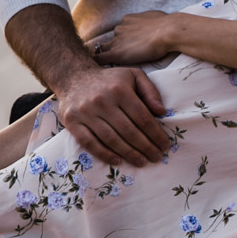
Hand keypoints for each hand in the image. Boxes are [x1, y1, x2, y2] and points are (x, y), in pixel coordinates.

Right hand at [49, 62, 172, 167]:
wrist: (73, 76)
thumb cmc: (108, 80)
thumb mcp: (133, 76)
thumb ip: (150, 91)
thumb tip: (162, 112)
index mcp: (119, 90)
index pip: (142, 117)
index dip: (155, 134)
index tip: (164, 145)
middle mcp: (102, 101)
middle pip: (128, 131)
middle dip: (146, 147)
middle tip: (156, 157)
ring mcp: (85, 112)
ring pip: (110, 139)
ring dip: (129, 154)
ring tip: (141, 162)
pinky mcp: (72, 122)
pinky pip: (89, 142)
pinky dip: (103, 154)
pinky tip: (117, 161)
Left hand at [92, 11, 178, 66]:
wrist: (167, 32)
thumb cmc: (167, 26)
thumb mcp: (156, 18)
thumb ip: (149, 22)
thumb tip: (153, 24)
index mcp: (127, 20)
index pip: (120, 31)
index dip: (123, 40)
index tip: (128, 46)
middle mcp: (119, 29)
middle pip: (112, 40)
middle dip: (116, 48)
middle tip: (122, 57)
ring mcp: (117, 41)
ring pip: (105, 49)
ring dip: (109, 55)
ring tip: (109, 65)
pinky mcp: (117, 53)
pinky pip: (100, 58)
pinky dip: (98, 63)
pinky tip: (97, 70)